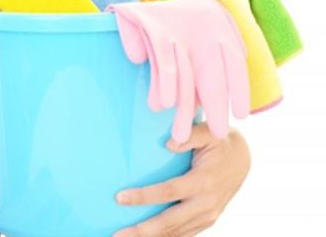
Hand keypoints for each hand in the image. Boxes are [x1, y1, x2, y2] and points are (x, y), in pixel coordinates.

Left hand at [112, 122, 250, 236]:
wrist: (242, 160)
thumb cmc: (219, 143)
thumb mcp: (209, 133)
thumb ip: (190, 136)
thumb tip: (168, 144)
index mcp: (203, 182)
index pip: (169, 192)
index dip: (144, 197)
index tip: (120, 198)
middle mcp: (206, 204)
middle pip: (170, 222)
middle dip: (143, 230)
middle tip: (117, 234)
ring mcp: (208, 216)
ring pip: (176, 233)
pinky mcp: (208, 221)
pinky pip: (184, 234)